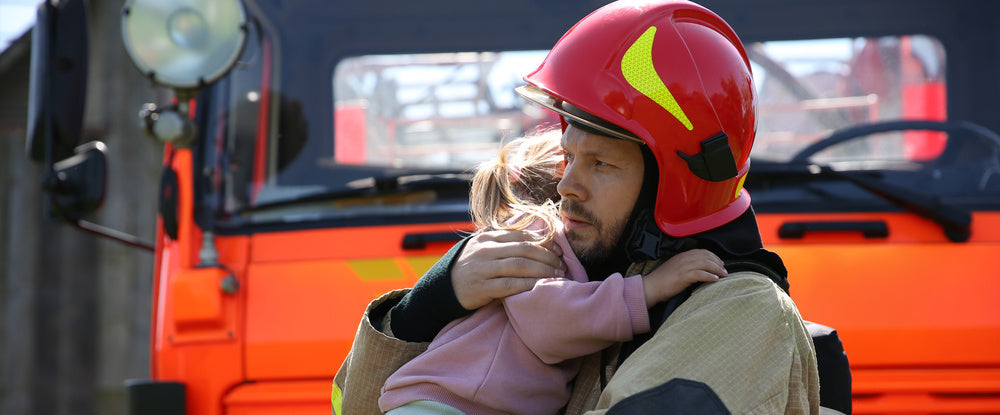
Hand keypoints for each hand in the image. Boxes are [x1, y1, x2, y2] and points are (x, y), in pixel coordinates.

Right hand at [452, 229, 566, 309]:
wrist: (444, 288)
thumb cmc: (472, 267)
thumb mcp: (483, 248)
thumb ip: (504, 241)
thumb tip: (538, 236)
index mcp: (487, 236)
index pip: (521, 235)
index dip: (543, 241)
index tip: (558, 250)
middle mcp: (485, 249)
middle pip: (523, 249)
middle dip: (547, 256)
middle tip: (562, 264)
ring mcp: (482, 268)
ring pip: (519, 265)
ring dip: (543, 270)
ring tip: (557, 275)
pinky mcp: (482, 287)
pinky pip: (510, 285)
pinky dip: (529, 284)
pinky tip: (541, 286)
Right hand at [642, 249, 726, 306]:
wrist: (650, 287)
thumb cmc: (662, 281)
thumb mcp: (675, 268)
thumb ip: (686, 266)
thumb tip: (699, 270)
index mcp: (682, 256)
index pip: (702, 251)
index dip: (714, 256)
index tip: (720, 263)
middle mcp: (684, 258)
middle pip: (706, 256)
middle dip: (718, 263)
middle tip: (725, 271)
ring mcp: (683, 267)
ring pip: (705, 263)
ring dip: (717, 269)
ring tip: (723, 275)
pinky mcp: (682, 276)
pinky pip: (700, 274)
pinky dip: (709, 276)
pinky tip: (715, 280)